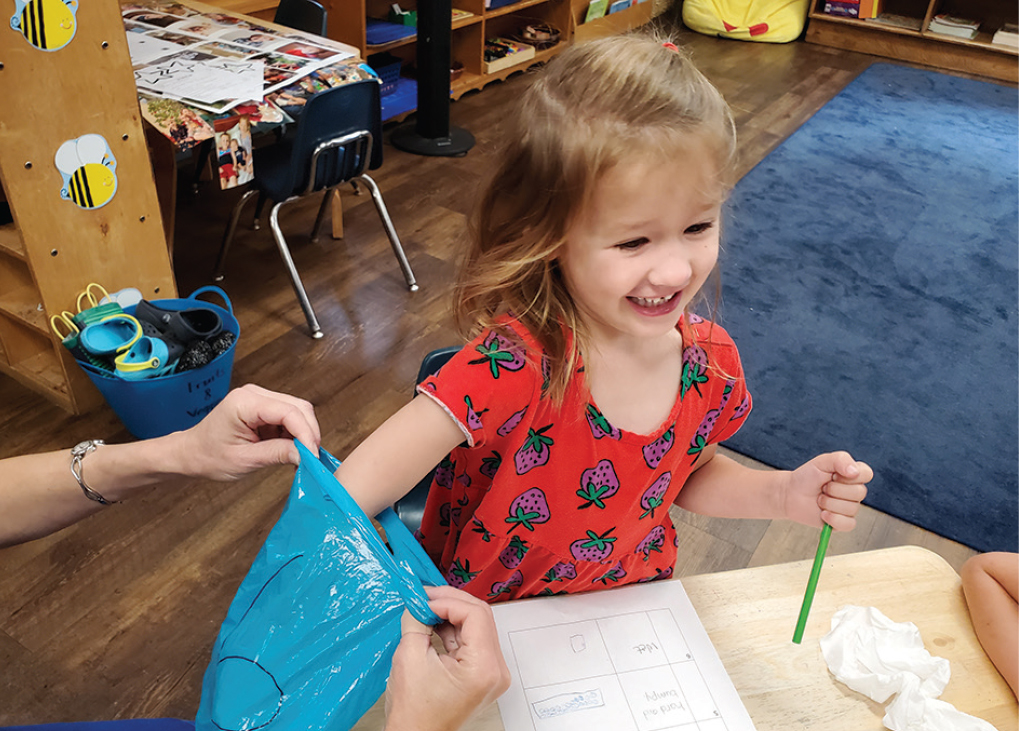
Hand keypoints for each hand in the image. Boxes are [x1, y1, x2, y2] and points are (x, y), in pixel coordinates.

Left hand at [174, 384, 320, 480]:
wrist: (191, 453)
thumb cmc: (209, 456)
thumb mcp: (244, 460)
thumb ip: (278, 454)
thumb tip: (306, 455)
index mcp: (244, 403)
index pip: (289, 412)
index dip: (306, 434)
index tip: (313, 456)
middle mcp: (254, 394)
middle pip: (298, 407)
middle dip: (308, 433)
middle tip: (311, 458)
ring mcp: (259, 398)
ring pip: (298, 411)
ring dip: (303, 433)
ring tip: (300, 456)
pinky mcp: (264, 406)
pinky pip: (290, 416)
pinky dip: (295, 433)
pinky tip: (290, 449)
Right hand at [385, 586, 509, 730]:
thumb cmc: (414, 713)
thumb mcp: (410, 656)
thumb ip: (417, 620)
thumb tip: (420, 601)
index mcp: (483, 668)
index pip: (475, 614)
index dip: (447, 601)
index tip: (424, 600)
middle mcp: (495, 671)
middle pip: (480, 617)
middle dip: (450, 603)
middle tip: (425, 598)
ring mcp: (492, 674)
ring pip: (477, 627)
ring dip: (451, 615)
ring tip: (426, 611)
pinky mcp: (483, 675)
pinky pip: (473, 641)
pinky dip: (453, 630)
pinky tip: (434, 625)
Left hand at [783, 451, 871, 530]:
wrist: (791, 494)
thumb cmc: (807, 476)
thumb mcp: (822, 462)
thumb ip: (840, 460)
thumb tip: (854, 472)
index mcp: (853, 475)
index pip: (867, 474)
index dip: (850, 475)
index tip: (833, 474)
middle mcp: (855, 491)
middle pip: (859, 493)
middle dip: (834, 489)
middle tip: (823, 487)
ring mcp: (850, 508)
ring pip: (851, 508)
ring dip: (829, 503)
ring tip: (819, 498)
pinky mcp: (843, 522)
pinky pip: (848, 524)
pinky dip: (833, 519)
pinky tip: (823, 513)